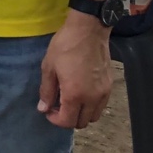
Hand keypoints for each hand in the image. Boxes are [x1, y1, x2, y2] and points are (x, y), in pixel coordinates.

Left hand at [38, 14, 113, 128]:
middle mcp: (92, 98)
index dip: (55, 120)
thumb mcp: (49, 67)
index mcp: (75, 94)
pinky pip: (101, 105)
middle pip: (82, 122)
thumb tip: (43, 108)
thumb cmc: (66, 46)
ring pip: (94, 116)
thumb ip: (47, 91)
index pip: (67, 121)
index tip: (48, 111)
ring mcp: (103, 93)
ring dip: (81, 114)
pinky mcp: (110, 85)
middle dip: (68, 119)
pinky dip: (91, 106)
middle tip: (58, 106)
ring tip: (70, 100)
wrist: (89, 30)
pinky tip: (82, 93)